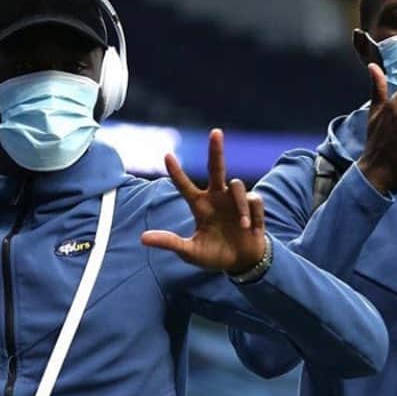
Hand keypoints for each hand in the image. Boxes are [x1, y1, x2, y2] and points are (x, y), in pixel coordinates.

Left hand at [141, 129, 265, 274]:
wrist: (243, 263)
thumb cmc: (215, 255)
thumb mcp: (190, 252)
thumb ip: (170, 243)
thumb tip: (142, 238)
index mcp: (200, 205)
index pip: (185, 186)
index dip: (176, 172)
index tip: (167, 155)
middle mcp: (217, 197)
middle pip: (216, 168)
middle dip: (216, 150)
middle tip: (216, 132)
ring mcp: (235, 200)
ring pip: (238, 185)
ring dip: (240, 204)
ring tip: (242, 225)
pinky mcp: (253, 206)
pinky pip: (254, 199)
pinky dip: (251, 213)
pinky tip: (250, 227)